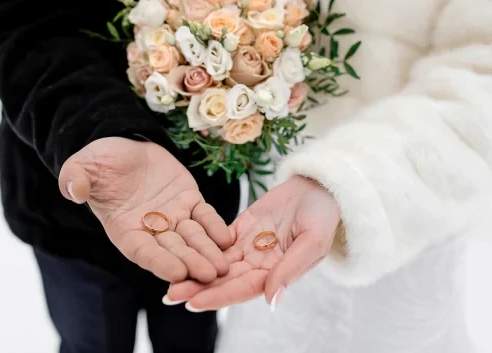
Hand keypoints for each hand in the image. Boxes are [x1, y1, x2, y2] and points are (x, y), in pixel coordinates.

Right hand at [58, 137, 232, 282]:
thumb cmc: (100, 161)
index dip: (159, 262)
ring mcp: (172, 216)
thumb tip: (73, 189)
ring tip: (223, 266)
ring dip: (207, 252)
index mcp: (123, 228)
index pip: (143, 251)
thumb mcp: (83, 166)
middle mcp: (150, 228)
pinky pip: (204, 216)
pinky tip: (227, 238)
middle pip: (172, 250)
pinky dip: (215, 226)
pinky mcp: (188, 200)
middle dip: (190, 263)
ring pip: (192, 238)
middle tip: (209, 276)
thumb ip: (77, 179)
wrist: (124, 145)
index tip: (177, 273)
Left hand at [167, 176, 340, 310]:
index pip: (243, 289)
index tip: (195, 303)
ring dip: (193, 271)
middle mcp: (259, 264)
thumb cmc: (323, 216)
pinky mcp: (240, 229)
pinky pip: (216, 240)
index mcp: (277, 272)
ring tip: (168, 278)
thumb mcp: (312, 242)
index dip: (219, 297)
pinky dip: (198, 247)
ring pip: (216, 263)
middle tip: (170, 295)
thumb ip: (291, 270)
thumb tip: (272, 300)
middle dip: (198, 288)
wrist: (320, 188)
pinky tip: (178, 251)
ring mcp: (248, 247)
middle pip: (224, 280)